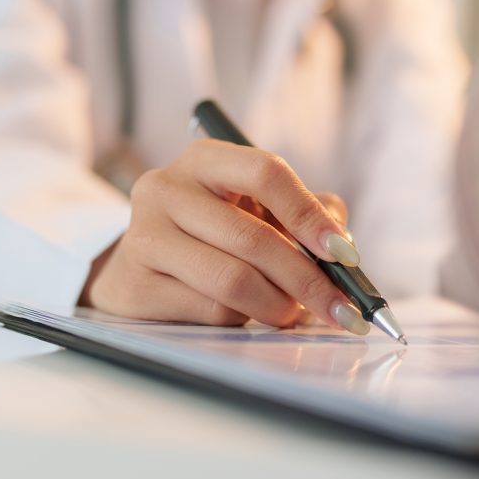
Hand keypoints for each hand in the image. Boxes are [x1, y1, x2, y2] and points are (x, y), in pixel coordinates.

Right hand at [80, 139, 369, 334]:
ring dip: (278, 306)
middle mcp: (166, 188)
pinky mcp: (134, 284)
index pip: (266, 173)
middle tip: (340, 308)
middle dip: (307, 280)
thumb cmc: (214, 233)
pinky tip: (249, 316)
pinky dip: (243, 319)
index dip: (309, 215)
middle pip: (253, 238)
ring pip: (232, 280)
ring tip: (294, 314)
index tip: (344, 255)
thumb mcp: (258, 208)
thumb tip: (341, 248)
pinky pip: (209, 310)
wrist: (142, 266)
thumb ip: (307, 214)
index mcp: (204, 159)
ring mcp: (144, 236)